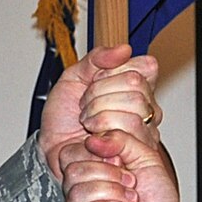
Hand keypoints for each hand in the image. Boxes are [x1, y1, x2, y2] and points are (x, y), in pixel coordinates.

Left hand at [39, 45, 159, 180]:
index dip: (111, 72)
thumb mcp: (73, 78)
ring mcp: (146, 131)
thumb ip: (96, 59)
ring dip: (99, 114)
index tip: (93, 82)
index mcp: (137, 86)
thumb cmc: (65, 117)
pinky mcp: (139, 152)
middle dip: (99, 93)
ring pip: (134, 107)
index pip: (144, 66)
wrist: (54, 150)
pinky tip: (93, 139)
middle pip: (136, 83)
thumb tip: (124, 49)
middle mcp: (147, 108)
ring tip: (88, 123)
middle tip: (86, 106)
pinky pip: (128, 133)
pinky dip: (101, 133)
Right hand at [62, 129, 192, 201]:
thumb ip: (122, 139)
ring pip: (76, 192)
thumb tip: (94, 138)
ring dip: (111, 192)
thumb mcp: (145, 157)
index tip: (122, 163)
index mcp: (89, 171)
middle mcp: (79, 191)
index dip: (98, 153)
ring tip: (129, 200)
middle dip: (109, 174)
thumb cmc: (157, 201)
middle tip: (130, 183)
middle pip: (73, 170)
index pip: (70, 152)